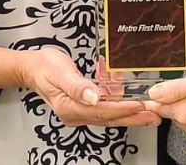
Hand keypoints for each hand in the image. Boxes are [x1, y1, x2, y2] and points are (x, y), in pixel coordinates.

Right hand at [19, 49, 160, 127]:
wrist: (33, 67)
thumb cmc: (44, 67)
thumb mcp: (60, 72)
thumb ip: (77, 85)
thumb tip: (93, 97)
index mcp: (69, 107)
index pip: (101, 112)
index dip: (122, 109)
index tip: (139, 106)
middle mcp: (75, 113)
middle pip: (109, 118)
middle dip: (132, 117)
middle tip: (153, 115)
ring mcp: (79, 110)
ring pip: (109, 113)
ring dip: (127, 107)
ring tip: (145, 104)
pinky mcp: (83, 104)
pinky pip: (104, 104)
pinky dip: (115, 96)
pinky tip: (122, 87)